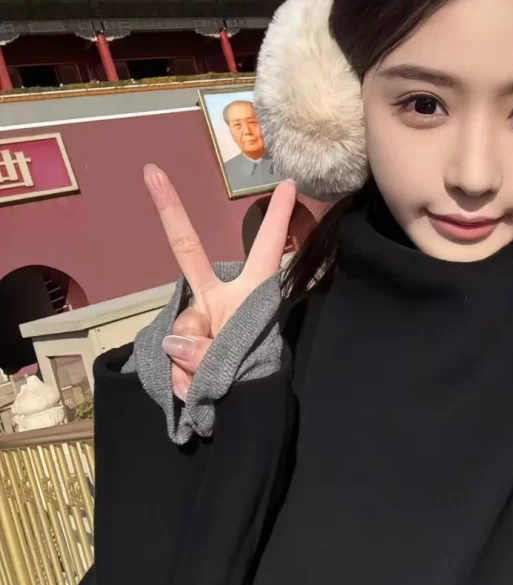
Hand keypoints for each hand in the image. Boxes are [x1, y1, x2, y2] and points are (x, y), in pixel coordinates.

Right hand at [143, 164, 295, 399]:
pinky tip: (194, 391)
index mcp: (249, 293)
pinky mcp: (179, 343)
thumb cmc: (250, 376)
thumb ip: (208, 351)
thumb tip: (176, 341)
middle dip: (170, 211)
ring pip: (180, 326)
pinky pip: (171, 358)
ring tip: (212, 383)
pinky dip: (184, 382)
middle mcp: (219, 296)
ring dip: (195, 364)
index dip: (277, 218)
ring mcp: (197, 317)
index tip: (290, 183)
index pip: (266, 250)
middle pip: (188, 251)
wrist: (240, 413)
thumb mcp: (240, 360)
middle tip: (151, 170)